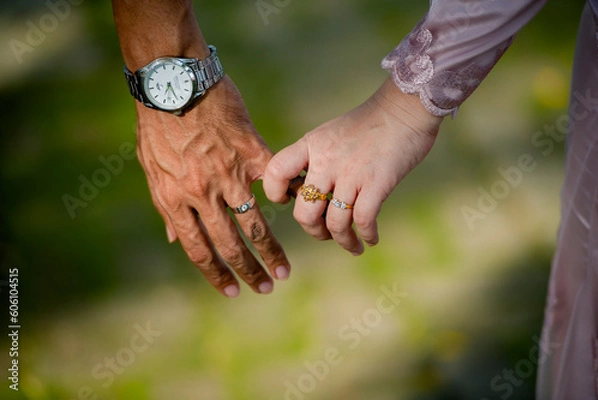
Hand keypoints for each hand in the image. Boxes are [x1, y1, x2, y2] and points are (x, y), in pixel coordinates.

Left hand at [136, 76, 289, 296]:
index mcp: (175, 200)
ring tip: (285, 270)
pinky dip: (292, 195)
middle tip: (266, 288)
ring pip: (255, 223)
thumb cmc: (157, 125)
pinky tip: (303, 211)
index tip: (232, 292)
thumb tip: (173, 240)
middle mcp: (203, 194)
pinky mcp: (250, 152)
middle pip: (230, 244)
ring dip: (272, 251)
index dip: (216, 275)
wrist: (174, 82)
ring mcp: (229, 174)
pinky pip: (277, 180)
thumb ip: (166, 207)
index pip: (198, 250)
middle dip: (249, 271)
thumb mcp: (152, 170)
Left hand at [264, 78, 442, 254]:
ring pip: (334, 223)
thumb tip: (308, 191)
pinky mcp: (377, 183)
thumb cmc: (369, 124)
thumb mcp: (331, 134)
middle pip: (304, 212)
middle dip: (314, 231)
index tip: (287, 201)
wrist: (404, 109)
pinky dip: (366, 236)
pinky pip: (363, 220)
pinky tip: (371, 239)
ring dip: (343, 241)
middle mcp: (326, 161)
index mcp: (311, 145)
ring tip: (352, 245)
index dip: (274, 191)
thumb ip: (316, 158)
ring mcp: (351, 173)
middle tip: (325, 233)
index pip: (276, 171)